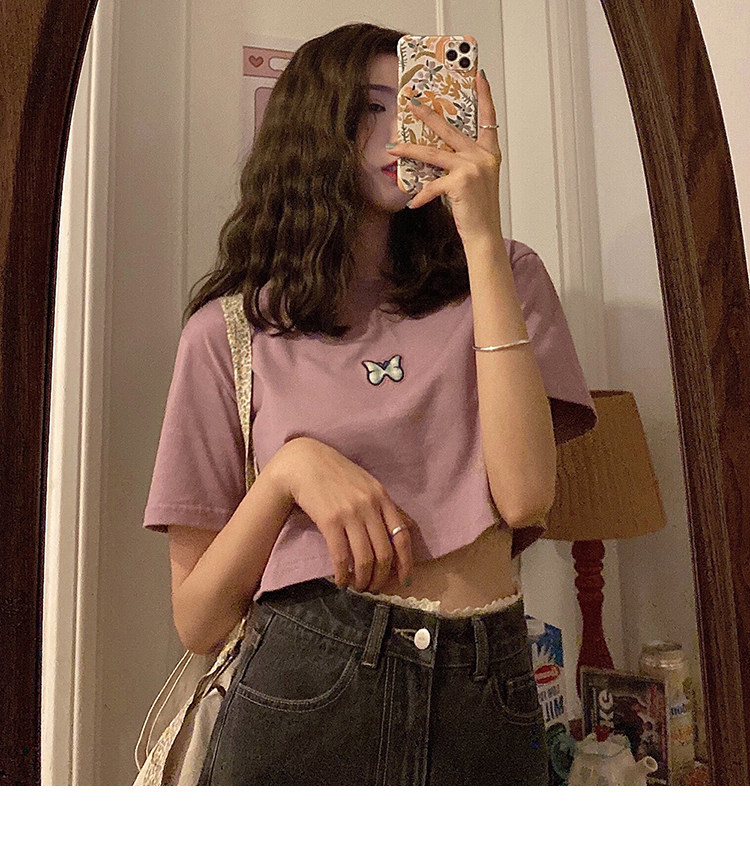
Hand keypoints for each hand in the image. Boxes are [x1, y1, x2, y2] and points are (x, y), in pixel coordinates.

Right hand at [268, 437, 414, 592]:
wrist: (304, 463)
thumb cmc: (337, 474)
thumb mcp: (368, 485)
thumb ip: (386, 507)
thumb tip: (408, 528)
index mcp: (383, 497)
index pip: (402, 536)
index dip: (406, 562)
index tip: (404, 580)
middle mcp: (370, 506)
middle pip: (384, 553)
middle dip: (381, 577)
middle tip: (374, 588)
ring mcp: (350, 513)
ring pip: (364, 559)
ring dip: (362, 580)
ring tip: (358, 587)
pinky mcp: (329, 521)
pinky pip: (341, 556)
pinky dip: (343, 574)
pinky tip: (341, 580)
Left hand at [387, 69, 502, 244]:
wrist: (485, 234)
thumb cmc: (478, 210)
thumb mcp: (474, 181)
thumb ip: (461, 163)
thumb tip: (436, 153)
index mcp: (489, 153)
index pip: (488, 118)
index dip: (485, 95)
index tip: (479, 75)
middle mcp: (482, 156)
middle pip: (451, 129)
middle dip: (429, 116)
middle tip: (413, 104)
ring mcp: (472, 167)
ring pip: (434, 153)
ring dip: (410, 150)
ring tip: (394, 147)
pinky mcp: (460, 182)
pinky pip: (432, 185)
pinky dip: (421, 195)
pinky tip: (413, 203)